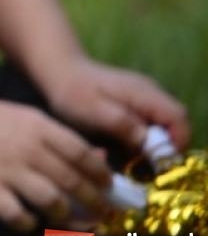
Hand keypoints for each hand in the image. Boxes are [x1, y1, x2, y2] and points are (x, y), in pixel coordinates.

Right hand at [0, 95, 110, 230]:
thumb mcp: (29, 119)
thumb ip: (61, 138)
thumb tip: (99, 158)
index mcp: (39, 128)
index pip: (81, 153)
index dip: (100, 173)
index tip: (108, 186)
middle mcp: (27, 148)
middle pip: (71, 179)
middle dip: (92, 200)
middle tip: (99, 211)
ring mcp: (6, 168)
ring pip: (49, 198)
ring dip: (62, 212)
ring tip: (62, 214)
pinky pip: (14, 213)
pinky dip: (26, 222)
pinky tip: (29, 221)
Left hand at [43, 56, 190, 153]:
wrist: (57, 70)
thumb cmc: (72, 91)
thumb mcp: (93, 110)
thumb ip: (122, 124)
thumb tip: (148, 142)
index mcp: (144, 93)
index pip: (179, 118)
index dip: (177, 142)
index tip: (160, 162)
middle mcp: (150, 93)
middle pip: (175, 124)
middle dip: (165, 147)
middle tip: (143, 164)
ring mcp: (144, 98)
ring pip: (163, 126)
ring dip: (152, 145)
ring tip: (130, 157)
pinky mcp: (134, 104)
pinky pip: (149, 124)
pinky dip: (142, 139)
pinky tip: (122, 146)